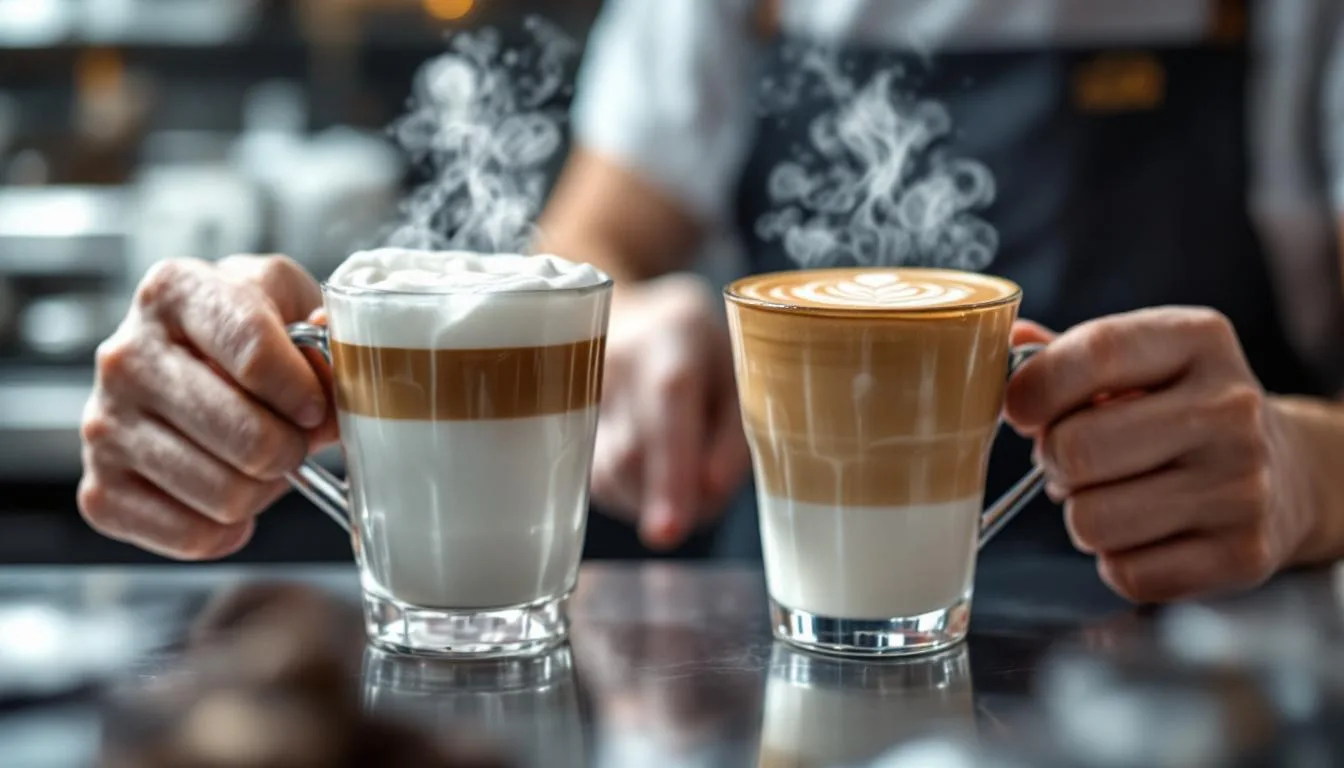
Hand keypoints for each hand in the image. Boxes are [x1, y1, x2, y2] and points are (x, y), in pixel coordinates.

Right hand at [79, 255, 333, 559]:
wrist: (189, 367)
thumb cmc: (248, 333)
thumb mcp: (292, 305)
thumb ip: (324, 327)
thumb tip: (336, 353)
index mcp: (176, 292)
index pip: (254, 350)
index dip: (304, 391)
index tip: (316, 405)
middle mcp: (126, 356)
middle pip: (248, 437)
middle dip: (291, 447)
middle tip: (293, 439)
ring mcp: (104, 425)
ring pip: (227, 493)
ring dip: (264, 489)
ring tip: (257, 462)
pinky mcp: (101, 490)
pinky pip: (195, 536)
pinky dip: (230, 528)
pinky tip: (229, 494)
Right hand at [591, 274, 750, 549]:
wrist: (638, 319)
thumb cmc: (706, 354)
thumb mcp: (742, 377)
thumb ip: (735, 434)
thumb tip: (708, 492)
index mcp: (673, 333)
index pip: (668, 399)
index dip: (670, 468)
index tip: (672, 530)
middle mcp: (616, 355)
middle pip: (631, 450)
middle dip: (670, 499)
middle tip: (704, 508)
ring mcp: (578, 387)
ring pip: (608, 474)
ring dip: (650, 501)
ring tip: (682, 480)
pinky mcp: (562, 421)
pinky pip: (596, 479)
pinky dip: (630, 495)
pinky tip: (650, 474)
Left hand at [1004, 307, 1302, 603]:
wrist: (1286, 472)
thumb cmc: (1179, 411)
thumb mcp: (1140, 363)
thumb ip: (1066, 354)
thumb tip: (1008, 339)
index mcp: (1199, 341)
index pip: (1096, 352)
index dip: (1034, 387)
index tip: (1020, 410)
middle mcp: (1231, 408)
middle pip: (1077, 448)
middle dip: (1053, 461)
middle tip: (1069, 462)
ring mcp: (1242, 485)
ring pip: (1092, 520)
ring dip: (1082, 515)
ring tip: (1111, 496)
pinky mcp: (1242, 554)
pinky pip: (1126, 574)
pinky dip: (1117, 561)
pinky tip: (1146, 534)